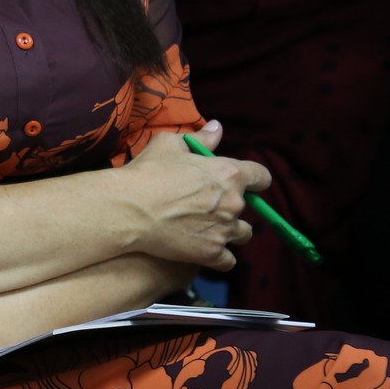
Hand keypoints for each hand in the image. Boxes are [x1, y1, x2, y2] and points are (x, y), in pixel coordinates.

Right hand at [112, 121, 270, 270]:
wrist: (128, 210)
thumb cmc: (148, 172)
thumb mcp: (170, 144)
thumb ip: (201, 138)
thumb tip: (217, 127)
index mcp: (229, 173)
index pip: (261, 177)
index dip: (255, 179)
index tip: (246, 183)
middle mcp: (234, 203)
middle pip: (248, 208)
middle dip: (231, 205)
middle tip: (206, 204)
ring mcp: (224, 230)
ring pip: (242, 234)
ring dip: (230, 231)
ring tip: (208, 228)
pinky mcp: (212, 254)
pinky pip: (229, 261)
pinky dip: (220, 256)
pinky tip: (204, 249)